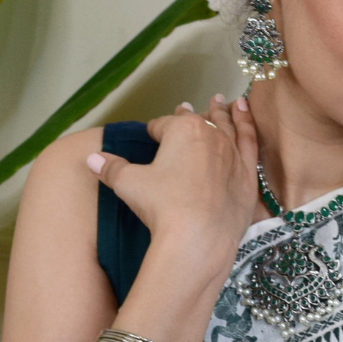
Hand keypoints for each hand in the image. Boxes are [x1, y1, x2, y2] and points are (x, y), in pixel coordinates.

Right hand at [87, 94, 258, 287]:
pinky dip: (247, 126)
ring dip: (222, 112)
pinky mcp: (247, 175)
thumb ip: (112, 168)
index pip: (164, 125)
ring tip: (221, 102)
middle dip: (190, 116)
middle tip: (188, 108)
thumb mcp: (129, 184)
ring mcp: (233, 154)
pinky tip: (246, 115)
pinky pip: (250, 142)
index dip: (155, 131)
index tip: (151, 136)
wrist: (198, 239)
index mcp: (182, 129)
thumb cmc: (162, 207)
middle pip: (198, 122)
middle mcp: (211, 135)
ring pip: (227, 126)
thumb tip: (92, 159)